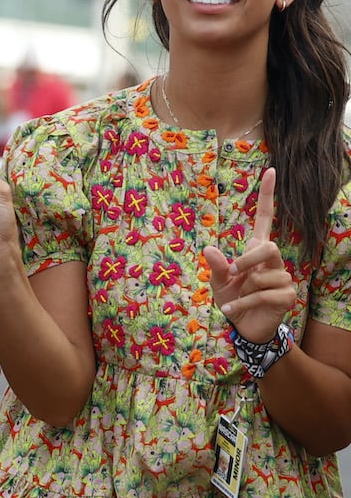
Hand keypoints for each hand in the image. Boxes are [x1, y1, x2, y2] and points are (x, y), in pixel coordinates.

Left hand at [206, 167, 296, 345]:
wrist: (245, 327)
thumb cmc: (233, 300)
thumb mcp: (218, 283)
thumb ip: (217, 267)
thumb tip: (210, 249)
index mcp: (256, 251)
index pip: (265, 218)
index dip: (267, 195)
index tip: (269, 170)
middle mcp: (273, 261)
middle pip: (268, 246)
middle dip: (248, 259)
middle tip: (234, 272)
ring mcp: (283, 278)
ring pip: (263, 276)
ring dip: (243, 290)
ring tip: (237, 300)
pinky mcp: (288, 295)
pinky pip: (263, 295)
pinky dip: (243, 304)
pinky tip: (233, 311)